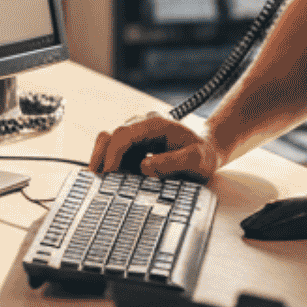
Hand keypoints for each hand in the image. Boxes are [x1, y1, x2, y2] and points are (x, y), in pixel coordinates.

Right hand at [89, 112, 226, 180]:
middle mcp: (142, 125)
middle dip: (101, 158)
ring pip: (108, 142)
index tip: (110, 174)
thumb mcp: (197, 161)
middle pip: (111, 136)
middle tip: (98, 181)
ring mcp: (137, 135)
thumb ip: (173, 162)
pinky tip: (113, 181)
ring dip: (103, 161)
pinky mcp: (135, 146)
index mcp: (155, 124)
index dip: (113, 153)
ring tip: (102, 182)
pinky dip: (110, 166)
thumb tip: (145, 167)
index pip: (124, 134)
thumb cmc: (204, 155)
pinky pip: (115, 153)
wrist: (208, 150)